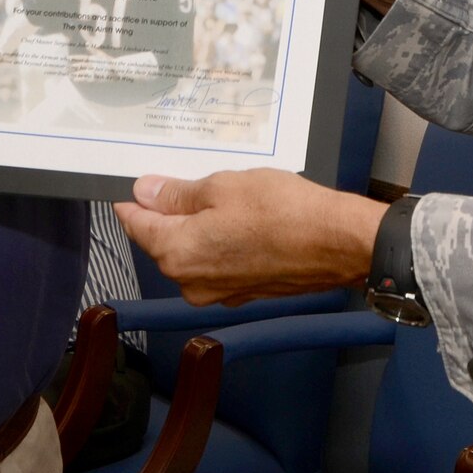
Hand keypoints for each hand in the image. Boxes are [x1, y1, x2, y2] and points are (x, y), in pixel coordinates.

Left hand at [114, 169, 386, 306]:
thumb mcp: (223, 186)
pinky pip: (217, 263)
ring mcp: (217, 292)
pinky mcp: (241, 292)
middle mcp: (190, 281)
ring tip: (229, 197)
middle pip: (162, 240)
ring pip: (191, 251)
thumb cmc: (284, 212)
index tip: (141, 182)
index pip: (135, 225)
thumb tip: (145, 192)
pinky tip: (245, 220)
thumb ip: (178, 193)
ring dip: (199, 226)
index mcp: (176, 253)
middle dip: (171, 211)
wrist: (337, 244)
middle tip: (196, 180)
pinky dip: (222, 242)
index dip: (135, 199)